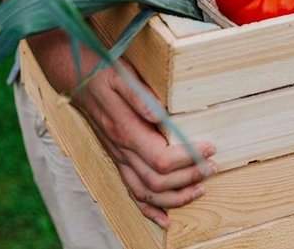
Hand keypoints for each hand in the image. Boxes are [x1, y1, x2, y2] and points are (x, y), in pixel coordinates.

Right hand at [74, 60, 216, 228]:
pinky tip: (166, 219)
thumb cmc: (105, 74)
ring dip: (175, 197)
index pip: (161, 158)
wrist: (80, 79)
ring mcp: (119, 159)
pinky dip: (150, 210)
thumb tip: (161, 114)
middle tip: (213, 167)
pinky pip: (132, 193)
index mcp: (126, 130)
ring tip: (201, 189)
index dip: (188, 159)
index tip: (209, 148)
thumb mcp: (124, 76)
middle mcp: (122, 150)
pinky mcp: (119, 161)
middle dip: (189, 178)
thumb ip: (141, 96)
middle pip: (157, 180)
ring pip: (146, 193)